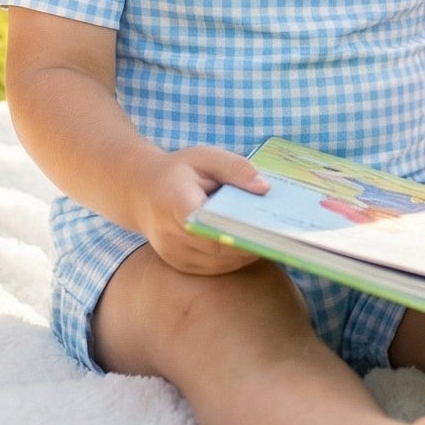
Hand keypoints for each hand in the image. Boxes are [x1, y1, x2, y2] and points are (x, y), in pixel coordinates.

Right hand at [132, 145, 270, 274]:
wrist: (141, 192)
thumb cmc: (179, 171)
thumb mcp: (206, 157)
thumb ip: (236, 168)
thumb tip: (265, 188)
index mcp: (175, 202)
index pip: (207, 222)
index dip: (236, 227)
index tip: (265, 224)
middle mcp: (169, 234)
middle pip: (217, 247)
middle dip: (251, 242)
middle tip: (283, 235)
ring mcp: (173, 254)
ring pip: (219, 263)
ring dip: (247, 253)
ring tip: (274, 239)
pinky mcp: (180, 265)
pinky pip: (214, 268)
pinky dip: (236, 258)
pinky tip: (255, 245)